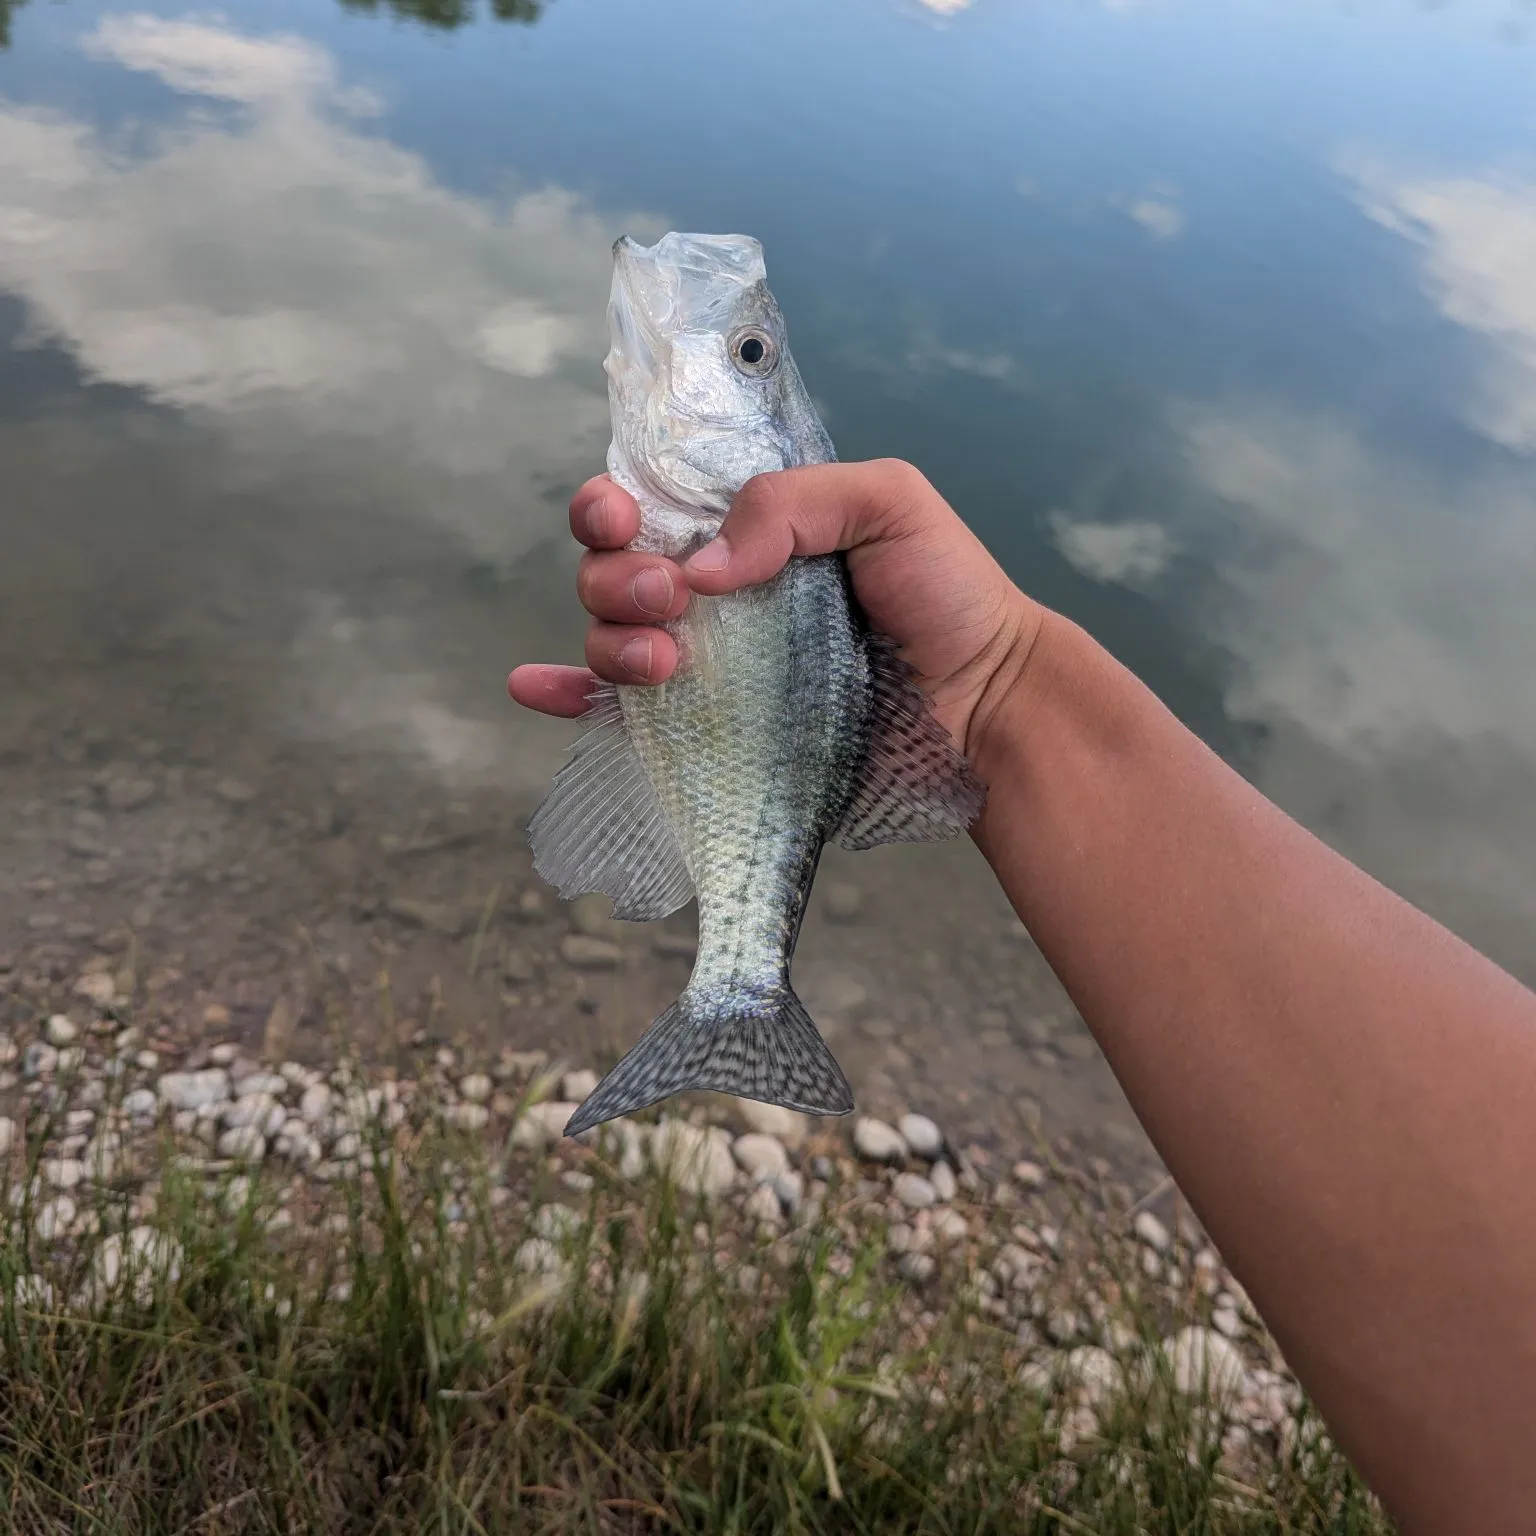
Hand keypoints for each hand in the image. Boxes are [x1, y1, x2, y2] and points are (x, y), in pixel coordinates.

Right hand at [508, 459, 1043, 763]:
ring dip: (608, 638)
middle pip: (612, 569)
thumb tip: (703, 566)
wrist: (984, 704)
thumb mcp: (890, 505)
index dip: (613, 506)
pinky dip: (568, 696)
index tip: (630, 522)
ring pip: (610, 636)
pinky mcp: (713, 732)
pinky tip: (537, 687)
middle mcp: (716, 593)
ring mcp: (711, 665)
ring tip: (667, 663)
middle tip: (676, 602)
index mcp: (748, 530)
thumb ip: (796, 502)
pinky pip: (619, 713)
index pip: (650, 503)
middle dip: (616, 577)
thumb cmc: (948, 594)